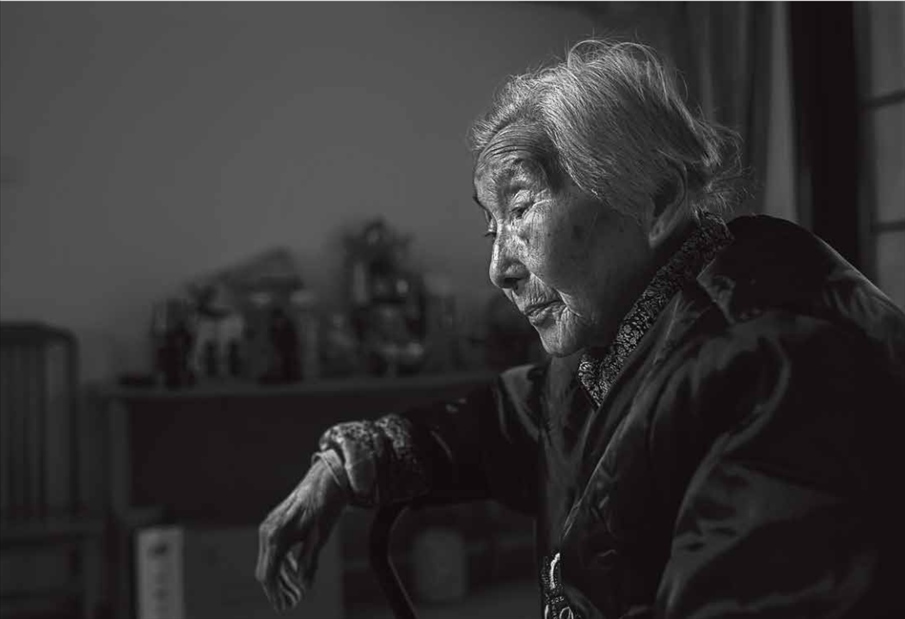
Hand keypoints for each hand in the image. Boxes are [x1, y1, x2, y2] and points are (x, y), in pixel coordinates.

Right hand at [256, 457, 346, 611]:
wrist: (328, 476)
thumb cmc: (326, 504)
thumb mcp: (320, 536)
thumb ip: (308, 562)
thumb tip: (303, 586)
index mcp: (276, 536)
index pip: (269, 574)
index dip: (276, 594)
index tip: (285, 607)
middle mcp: (268, 531)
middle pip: (266, 570)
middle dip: (277, 589)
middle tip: (291, 604)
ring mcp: (270, 526)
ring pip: (269, 561)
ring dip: (281, 578)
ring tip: (295, 593)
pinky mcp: (276, 523)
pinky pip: (274, 550)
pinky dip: (282, 564)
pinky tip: (295, 572)